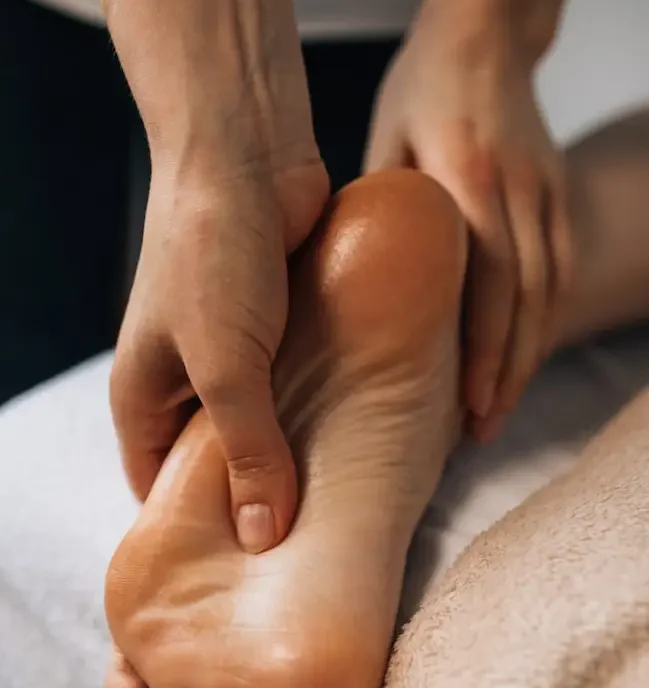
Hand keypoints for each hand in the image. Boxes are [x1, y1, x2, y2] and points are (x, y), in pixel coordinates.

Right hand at [111, 158, 328, 550]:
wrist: (247, 156)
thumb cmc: (210, 255)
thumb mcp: (225, 367)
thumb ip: (248, 450)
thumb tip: (266, 535)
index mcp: (142, 400)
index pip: (159, 491)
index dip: (195, 533)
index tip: (242, 577)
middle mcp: (182, 387)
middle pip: (214, 467)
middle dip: (252, 503)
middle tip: (303, 555)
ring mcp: (230, 361)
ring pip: (260, 431)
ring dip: (293, 459)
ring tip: (337, 512)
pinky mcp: (275, 336)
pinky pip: (295, 392)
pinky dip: (318, 416)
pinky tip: (356, 447)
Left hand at [364, 0, 571, 441]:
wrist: (488, 34)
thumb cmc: (425, 86)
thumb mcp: (385, 141)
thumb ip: (378, 212)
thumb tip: (348, 281)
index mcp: (469, 177)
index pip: (487, 284)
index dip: (481, 352)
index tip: (467, 405)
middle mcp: (518, 191)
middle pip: (525, 302)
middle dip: (505, 373)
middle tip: (482, 428)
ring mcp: (547, 192)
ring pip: (548, 294)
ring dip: (526, 358)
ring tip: (497, 409)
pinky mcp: (558, 196)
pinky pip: (558, 274)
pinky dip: (541, 323)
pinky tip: (518, 358)